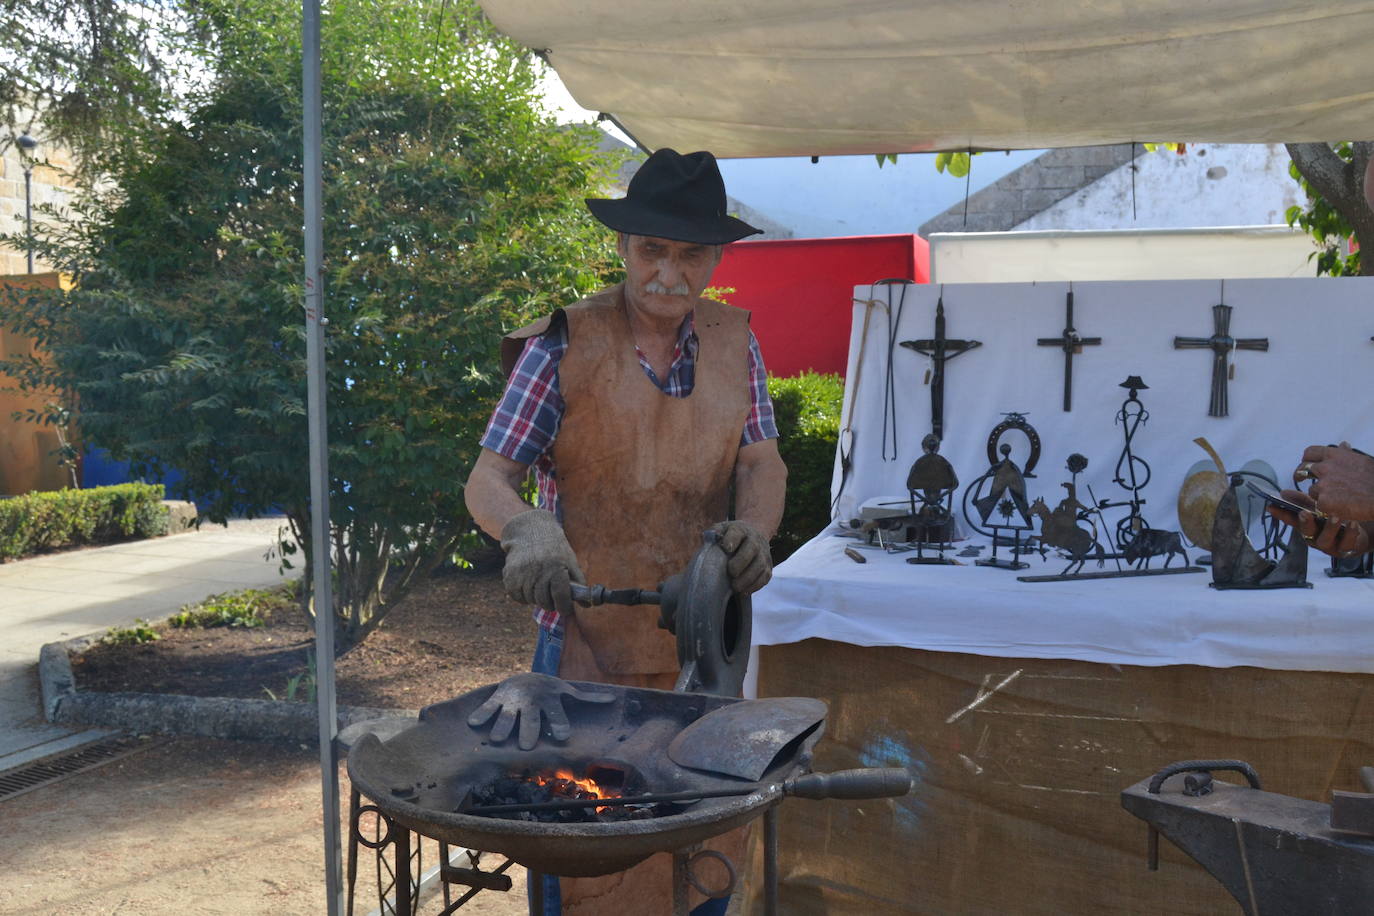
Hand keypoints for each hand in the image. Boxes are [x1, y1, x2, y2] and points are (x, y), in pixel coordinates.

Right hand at [466, 673, 614, 750]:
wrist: (526, 676)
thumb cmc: (552, 691)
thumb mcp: (569, 692)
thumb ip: (589, 698)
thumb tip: (614, 699)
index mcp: (551, 700)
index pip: (556, 714)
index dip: (559, 724)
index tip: (562, 737)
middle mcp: (532, 700)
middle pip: (531, 717)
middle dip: (529, 729)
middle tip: (526, 746)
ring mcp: (514, 700)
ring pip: (508, 714)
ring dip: (502, 725)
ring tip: (498, 740)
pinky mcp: (498, 698)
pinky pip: (488, 707)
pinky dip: (481, 714)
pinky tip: (473, 723)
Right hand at [500, 509, 583, 614]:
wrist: (530, 530)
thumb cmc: (554, 548)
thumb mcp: (570, 560)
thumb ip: (578, 582)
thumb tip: (587, 604)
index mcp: (556, 568)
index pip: (561, 597)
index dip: (565, 607)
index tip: (567, 610)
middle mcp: (538, 571)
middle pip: (544, 602)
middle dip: (550, 603)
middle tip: (552, 597)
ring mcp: (522, 574)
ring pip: (530, 600)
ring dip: (536, 598)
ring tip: (539, 585)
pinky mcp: (509, 575)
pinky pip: (516, 596)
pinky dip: (522, 595)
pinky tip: (528, 584)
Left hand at [709, 520, 772, 594]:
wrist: (754, 536)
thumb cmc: (731, 537)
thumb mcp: (722, 530)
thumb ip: (714, 534)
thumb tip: (707, 538)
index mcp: (741, 530)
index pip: (737, 532)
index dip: (732, 539)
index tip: (726, 548)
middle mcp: (755, 540)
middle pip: (751, 548)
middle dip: (741, 561)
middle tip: (731, 573)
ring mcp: (764, 554)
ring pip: (760, 565)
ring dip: (748, 578)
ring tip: (735, 587)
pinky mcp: (768, 567)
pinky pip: (764, 577)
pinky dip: (754, 586)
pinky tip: (743, 592)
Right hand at [1266, 489, 1372, 558]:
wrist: (1358, 533)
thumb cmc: (1333, 520)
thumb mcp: (1319, 509)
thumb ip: (1302, 502)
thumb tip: (1283, 493)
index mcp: (1306, 527)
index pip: (1291, 520)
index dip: (1281, 514)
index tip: (1271, 506)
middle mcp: (1314, 537)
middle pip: (1306, 532)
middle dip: (1304, 522)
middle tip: (1304, 513)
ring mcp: (1329, 545)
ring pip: (1325, 540)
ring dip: (1329, 528)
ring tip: (1335, 516)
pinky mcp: (1345, 549)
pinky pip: (1347, 544)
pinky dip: (1350, 533)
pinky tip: (1353, 523)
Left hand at [1294, 442, 1373, 521]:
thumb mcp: (1361, 460)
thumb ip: (1346, 454)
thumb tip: (1342, 444)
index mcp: (1334, 455)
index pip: (1309, 452)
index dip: (1305, 459)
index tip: (1305, 464)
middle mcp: (1325, 467)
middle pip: (1303, 469)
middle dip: (1300, 474)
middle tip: (1300, 479)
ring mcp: (1323, 484)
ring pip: (1312, 490)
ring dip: (1320, 494)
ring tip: (1338, 498)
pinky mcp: (1324, 501)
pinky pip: (1319, 505)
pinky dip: (1326, 507)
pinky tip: (1339, 507)